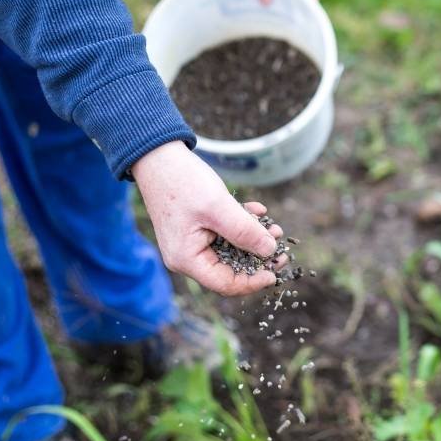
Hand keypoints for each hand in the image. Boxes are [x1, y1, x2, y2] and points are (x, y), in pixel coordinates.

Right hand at [132, 141, 286, 295]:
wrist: (159, 156)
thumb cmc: (183, 182)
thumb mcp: (219, 207)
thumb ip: (245, 231)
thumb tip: (269, 251)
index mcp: (187, 259)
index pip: (225, 284)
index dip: (253, 281)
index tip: (275, 271)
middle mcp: (187, 256)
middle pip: (229, 269)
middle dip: (257, 257)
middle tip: (281, 246)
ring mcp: (192, 242)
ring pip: (231, 250)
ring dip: (253, 238)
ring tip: (273, 227)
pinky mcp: (197, 228)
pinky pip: (225, 233)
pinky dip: (242, 224)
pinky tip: (257, 209)